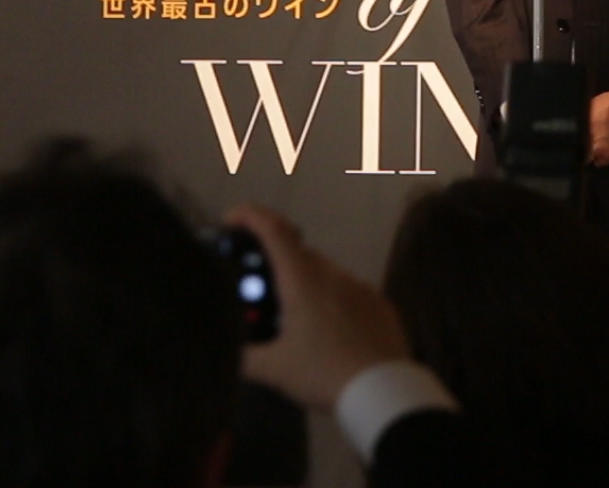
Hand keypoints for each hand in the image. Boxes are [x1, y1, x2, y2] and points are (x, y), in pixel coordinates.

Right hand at [225, 204, 409, 411]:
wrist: (383, 392)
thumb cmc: (324, 374)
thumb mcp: (274, 369)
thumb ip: (243, 356)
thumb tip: (225, 351)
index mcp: (303, 281)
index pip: (274, 231)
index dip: (251, 216)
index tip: (233, 217)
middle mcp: (333, 275)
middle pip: (298, 253)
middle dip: (275, 261)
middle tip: (259, 286)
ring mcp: (360, 288)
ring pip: (324, 273)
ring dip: (304, 283)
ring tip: (292, 316)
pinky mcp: (380, 305)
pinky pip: (348, 292)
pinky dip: (331, 300)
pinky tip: (327, 331)